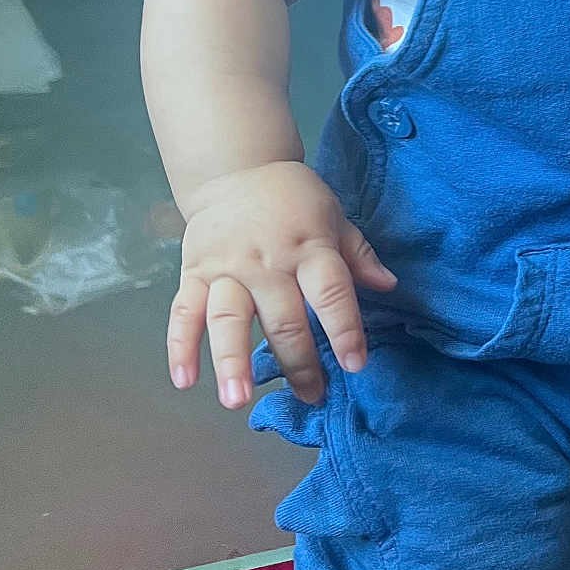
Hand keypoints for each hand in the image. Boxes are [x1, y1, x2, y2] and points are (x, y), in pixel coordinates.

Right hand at [166, 161, 395, 407]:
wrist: (237, 170)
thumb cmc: (295, 200)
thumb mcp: (334, 217)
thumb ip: (358, 255)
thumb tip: (389, 286)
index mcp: (309, 246)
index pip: (331, 293)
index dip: (344, 330)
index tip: (354, 364)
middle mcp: (267, 261)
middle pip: (283, 318)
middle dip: (298, 362)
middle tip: (310, 396)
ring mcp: (227, 268)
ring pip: (229, 319)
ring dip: (232, 361)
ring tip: (238, 399)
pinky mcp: (193, 272)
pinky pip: (183, 312)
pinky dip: (180, 347)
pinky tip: (184, 380)